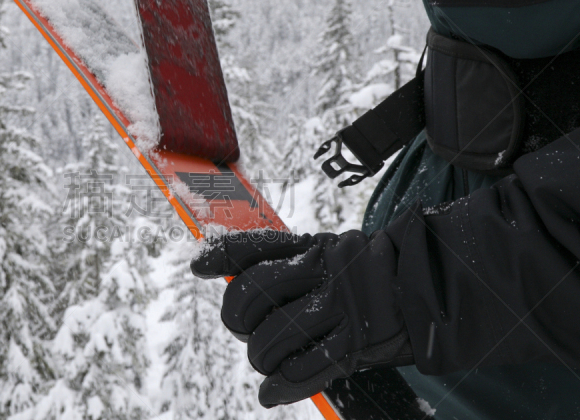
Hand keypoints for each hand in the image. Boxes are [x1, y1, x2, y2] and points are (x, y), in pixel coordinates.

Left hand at [191, 230, 413, 406]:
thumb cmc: (369, 275)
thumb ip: (280, 258)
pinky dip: (283, 383)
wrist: (434, 288)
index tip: (200, 266)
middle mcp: (324, 273)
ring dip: (261, 356)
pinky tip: (273, 389)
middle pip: (252, 294)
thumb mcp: (328, 254)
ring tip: (267, 359)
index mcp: (314, 249)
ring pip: (272, 337)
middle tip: (245, 328)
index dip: (222, 256)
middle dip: (237, 317)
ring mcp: (342, 308)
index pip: (256, 247)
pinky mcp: (358, 343)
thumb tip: (207, 262)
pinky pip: (306, 368)